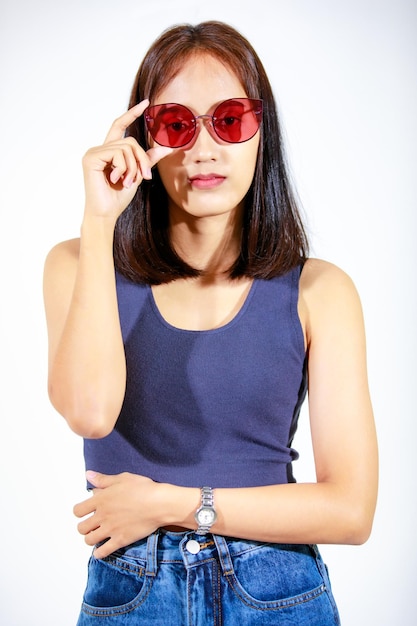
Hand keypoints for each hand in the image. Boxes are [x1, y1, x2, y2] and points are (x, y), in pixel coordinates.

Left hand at [73, 471, 162, 558]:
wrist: (159, 504)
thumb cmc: (143, 488)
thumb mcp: (122, 478)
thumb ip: (103, 480)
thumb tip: (88, 475)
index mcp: (100, 500)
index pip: (77, 511)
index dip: (80, 511)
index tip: (86, 511)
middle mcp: (102, 516)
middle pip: (81, 528)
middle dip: (85, 526)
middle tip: (93, 524)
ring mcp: (110, 529)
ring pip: (89, 540)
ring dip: (91, 538)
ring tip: (98, 535)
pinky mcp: (120, 540)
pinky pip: (103, 552)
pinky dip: (99, 553)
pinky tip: (101, 550)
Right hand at [82, 100, 172, 219]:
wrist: (107, 212)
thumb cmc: (119, 197)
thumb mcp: (138, 174)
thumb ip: (148, 159)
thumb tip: (166, 148)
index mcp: (110, 151)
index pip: (120, 126)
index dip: (132, 114)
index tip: (146, 103)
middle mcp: (100, 148)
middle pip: (130, 141)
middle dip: (141, 159)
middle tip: (144, 177)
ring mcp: (94, 152)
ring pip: (126, 148)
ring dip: (133, 167)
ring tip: (127, 182)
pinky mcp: (91, 157)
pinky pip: (116, 153)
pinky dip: (122, 168)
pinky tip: (116, 179)